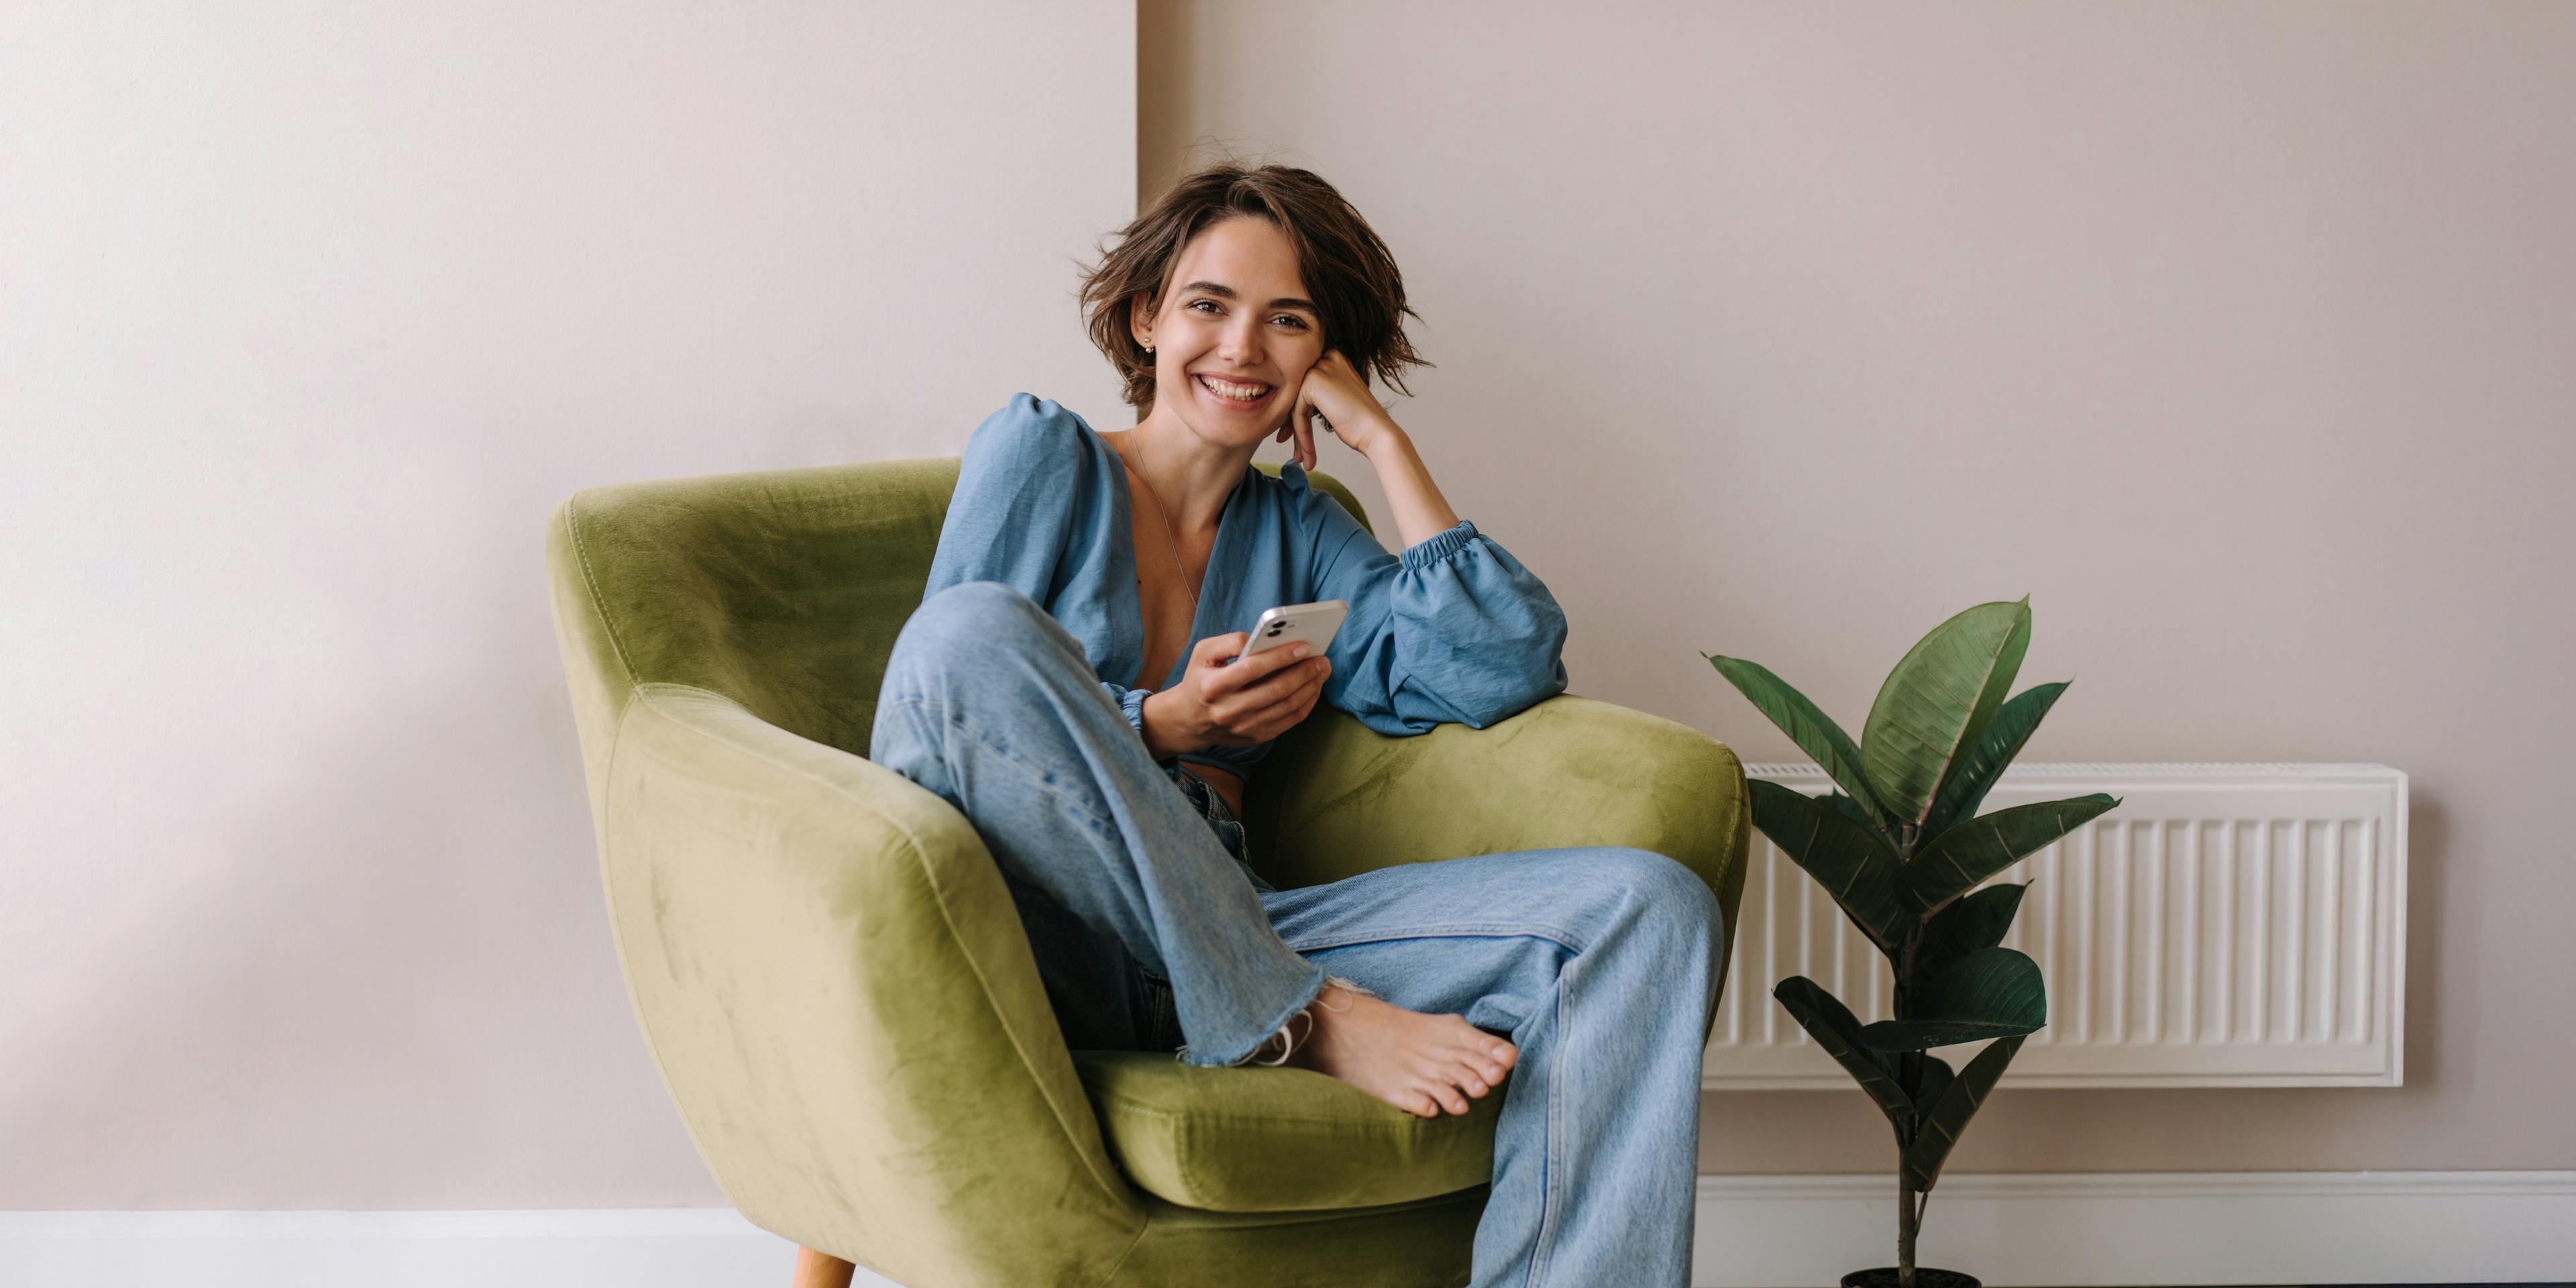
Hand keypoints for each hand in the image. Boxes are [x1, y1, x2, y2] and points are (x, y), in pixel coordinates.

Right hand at [1141, 631, 1331, 756]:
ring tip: (1322, 670)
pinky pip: (1289, 721)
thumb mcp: (1202, 652)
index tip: (1303, 646)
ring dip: (1310, 687)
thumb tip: (1260, 638)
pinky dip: (1307, 703)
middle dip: (1304, 672)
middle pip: (1275, 691)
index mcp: (1212, 686)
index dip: (1280, 657)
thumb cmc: (1200, 679)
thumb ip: (1229, 642)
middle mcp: (1228, 710)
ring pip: (1287, 707)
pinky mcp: (1256, 737)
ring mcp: (1244, 727)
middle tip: (1322, 659)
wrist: (1189, 720)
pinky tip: (1313, 688)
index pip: (1252, 669)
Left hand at [1273, 350, 1393, 467]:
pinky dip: (1301, 435)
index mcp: (1334, 359)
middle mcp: (1327, 358)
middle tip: (1296, 453)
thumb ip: (1320, 393)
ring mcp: (1320, 368)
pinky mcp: (1313, 382)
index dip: (1299, 416)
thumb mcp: (1339, 399)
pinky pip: (1297, 412)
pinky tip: (1307, 454)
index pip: (1306, 388)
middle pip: (1298, 396)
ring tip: (1301, 459)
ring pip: (1295, 406)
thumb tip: (1292, 405)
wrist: (1377, 432)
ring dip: (1297, 435)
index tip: (1297, 439)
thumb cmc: (1362, 422)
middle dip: (1294, 426)